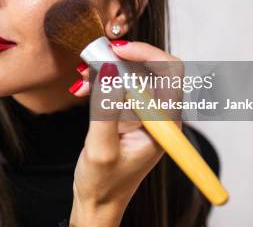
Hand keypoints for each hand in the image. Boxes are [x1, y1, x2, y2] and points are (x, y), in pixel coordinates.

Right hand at [68, 41, 183, 226]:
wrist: (98, 201)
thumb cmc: (104, 184)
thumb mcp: (101, 148)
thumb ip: (105, 109)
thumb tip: (108, 70)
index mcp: (164, 124)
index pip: (171, 73)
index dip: (147, 54)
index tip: (118, 50)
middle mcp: (159, 114)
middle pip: (151, 68)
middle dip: (121, 59)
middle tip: (93, 58)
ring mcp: (144, 113)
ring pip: (132, 73)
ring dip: (106, 69)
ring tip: (81, 77)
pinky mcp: (129, 113)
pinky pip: (118, 85)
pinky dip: (100, 81)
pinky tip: (82, 89)